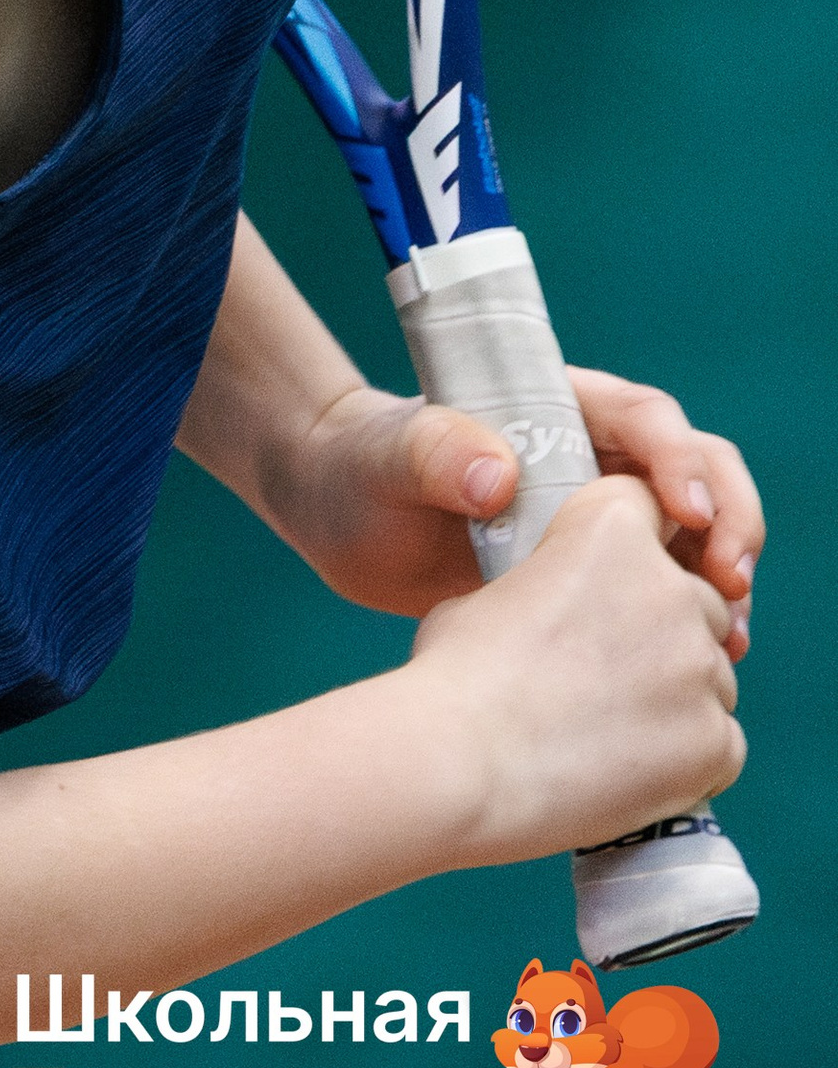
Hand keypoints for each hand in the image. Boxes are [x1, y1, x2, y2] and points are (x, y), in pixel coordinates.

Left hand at [267, 373, 761, 642]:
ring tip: (726, 636)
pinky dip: (687, 617)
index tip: (688, 511)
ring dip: (721, 575)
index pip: (644, 418)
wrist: (337, 515)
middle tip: (731, 578)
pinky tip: (698, 661)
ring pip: (690, 534)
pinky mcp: (585, 573)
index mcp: (555, 407)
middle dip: (728, 516)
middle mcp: (589, 455)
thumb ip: (435, 450)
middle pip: (693, 470)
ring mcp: (593, 516)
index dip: (679, 459)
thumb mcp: (388, 455)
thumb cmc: (360, 466)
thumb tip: (498, 474)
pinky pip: (657, 588)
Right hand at [402, 474, 744, 865]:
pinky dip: (684, 756)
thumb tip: (550, 612)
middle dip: (661, 628)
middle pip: (694, 597)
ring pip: (710, 673)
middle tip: (601, 670)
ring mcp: (700, 667)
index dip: (627, 546)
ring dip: (674, 692)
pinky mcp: (714, 741)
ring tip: (605, 728)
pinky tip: (627, 769)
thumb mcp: (486, 592)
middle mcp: (671, 588)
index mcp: (611, 529)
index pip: (649, 509)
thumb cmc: (455, 676)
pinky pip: (717, 740)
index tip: (602, 580)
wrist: (463, 767)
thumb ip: (544, 584)